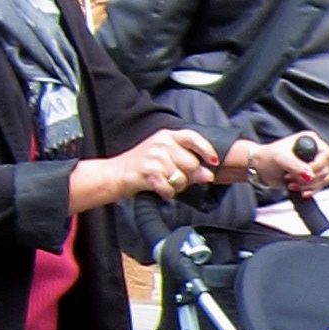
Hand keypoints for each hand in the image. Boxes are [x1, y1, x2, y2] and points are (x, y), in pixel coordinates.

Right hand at [71, 126, 222, 212]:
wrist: (115, 174)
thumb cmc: (143, 167)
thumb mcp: (166, 160)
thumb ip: (188, 165)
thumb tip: (209, 174)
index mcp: (167, 136)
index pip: (193, 137)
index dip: (206, 149)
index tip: (213, 161)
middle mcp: (161, 143)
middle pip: (191, 163)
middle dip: (188, 177)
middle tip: (175, 179)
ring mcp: (154, 156)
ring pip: (181, 178)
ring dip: (176, 187)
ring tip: (164, 184)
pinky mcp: (148, 171)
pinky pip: (169, 188)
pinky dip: (166, 194)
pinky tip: (158, 190)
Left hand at [225, 132, 328, 195]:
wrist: (260, 168)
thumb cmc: (268, 157)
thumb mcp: (281, 158)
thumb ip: (296, 166)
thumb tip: (310, 175)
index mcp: (311, 141)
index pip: (326, 155)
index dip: (316, 166)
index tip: (303, 173)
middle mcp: (315, 152)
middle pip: (325, 169)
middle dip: (309, 179)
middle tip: (291, 178)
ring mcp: (313, 165)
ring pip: (323, 180)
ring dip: (308, 186)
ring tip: (291, 183)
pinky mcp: (310, 177)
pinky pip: (319, 186)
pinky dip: (310, 191)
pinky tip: (300, 191)